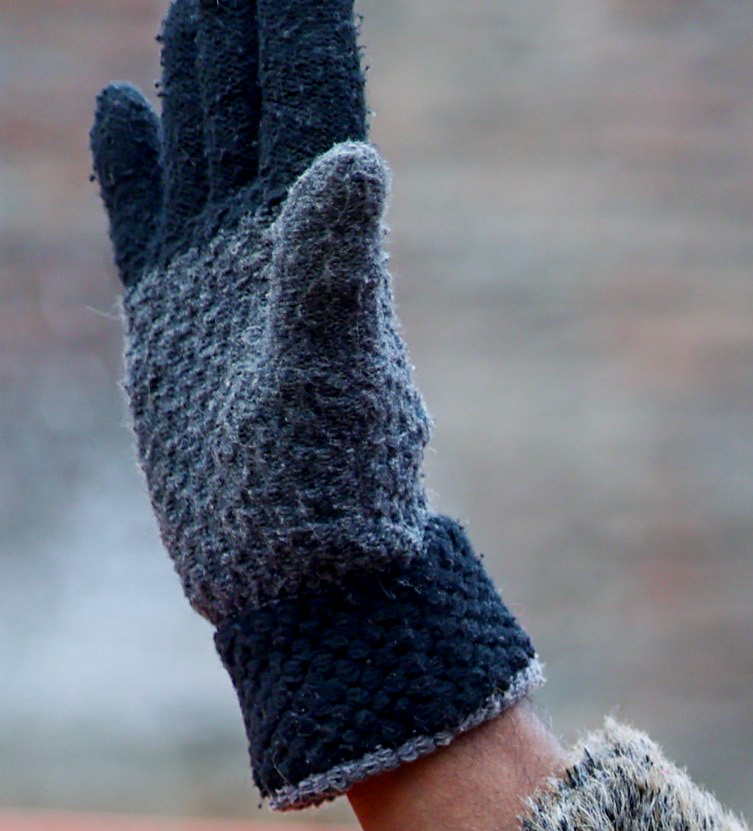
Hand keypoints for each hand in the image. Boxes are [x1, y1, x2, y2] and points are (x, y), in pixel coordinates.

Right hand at [91, 0, 535, 808]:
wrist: (299, 579)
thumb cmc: (333, 493)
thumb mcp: (333, 372)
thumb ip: (336, 264)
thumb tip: (356, 155)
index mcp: (323, 241)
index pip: (310, 100)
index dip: (298, 24)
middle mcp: (274, 244)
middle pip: (255, 104)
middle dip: (250, 27)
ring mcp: (217, 275)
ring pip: (203, 144)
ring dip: (201, 75)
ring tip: (198, 8)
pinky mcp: (169, 315)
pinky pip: (146, 212)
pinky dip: (134, 160)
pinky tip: (123, 107)